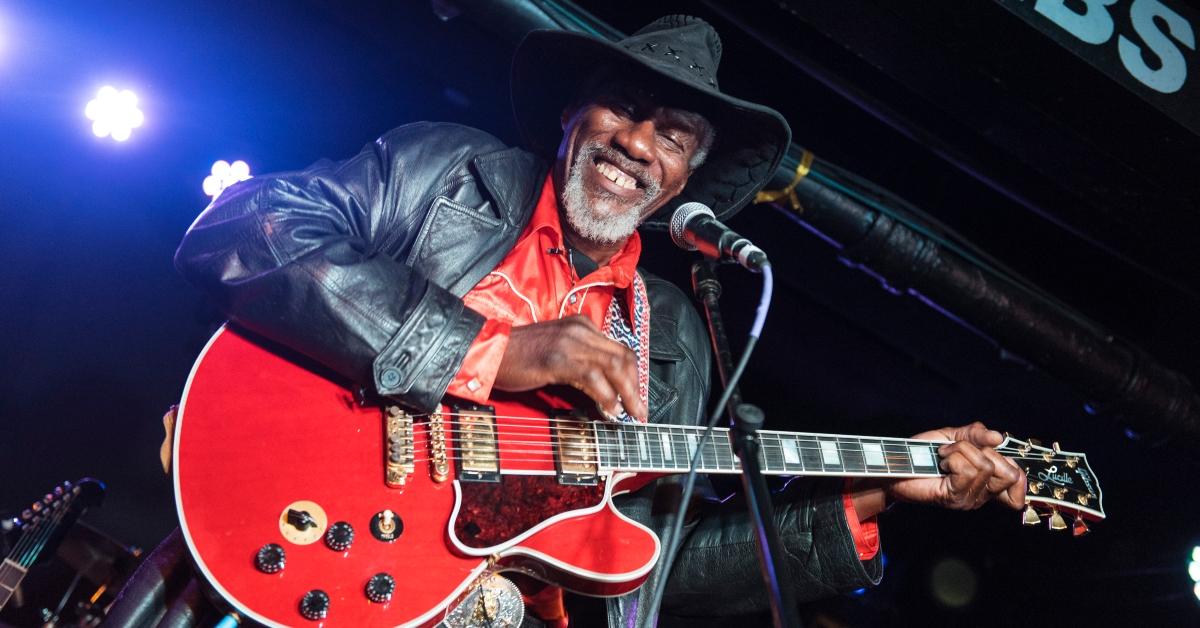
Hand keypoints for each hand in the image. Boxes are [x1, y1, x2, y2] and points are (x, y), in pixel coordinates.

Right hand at [493, 316, 646, 420]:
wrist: (488, 351)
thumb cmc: (518, 355)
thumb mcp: (556, 351)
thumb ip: (580, 360)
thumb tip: (604, 387)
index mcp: (581, 325)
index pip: (619, 348)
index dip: (633, 375)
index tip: (636, 396)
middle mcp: (580, 330)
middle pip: (623, 356)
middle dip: (636, 386)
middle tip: (640, 410)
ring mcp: (570, 342)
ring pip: (614, 366)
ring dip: (627, 393)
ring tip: (630, 413)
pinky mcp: (558, 359)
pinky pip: (592, 377)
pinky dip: (606, 396)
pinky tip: (609, 410)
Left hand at [850, 421, 1025, 519]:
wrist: (897, 464)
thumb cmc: (922, 453)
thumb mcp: (954, 436)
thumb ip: (977, 435)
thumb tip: (999, 437)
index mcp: (986, 482)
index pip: (1019, 483)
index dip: (1013, 466)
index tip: (987, 452)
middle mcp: (982, 495)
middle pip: (1008, 473)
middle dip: (983, 451)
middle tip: (959, 451)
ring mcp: (969, 499)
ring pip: (985, 467)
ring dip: (961, 451)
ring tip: (944, 455)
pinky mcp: (953, 497)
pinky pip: (967, 471)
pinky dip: (953, 457)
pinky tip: (941, 460)